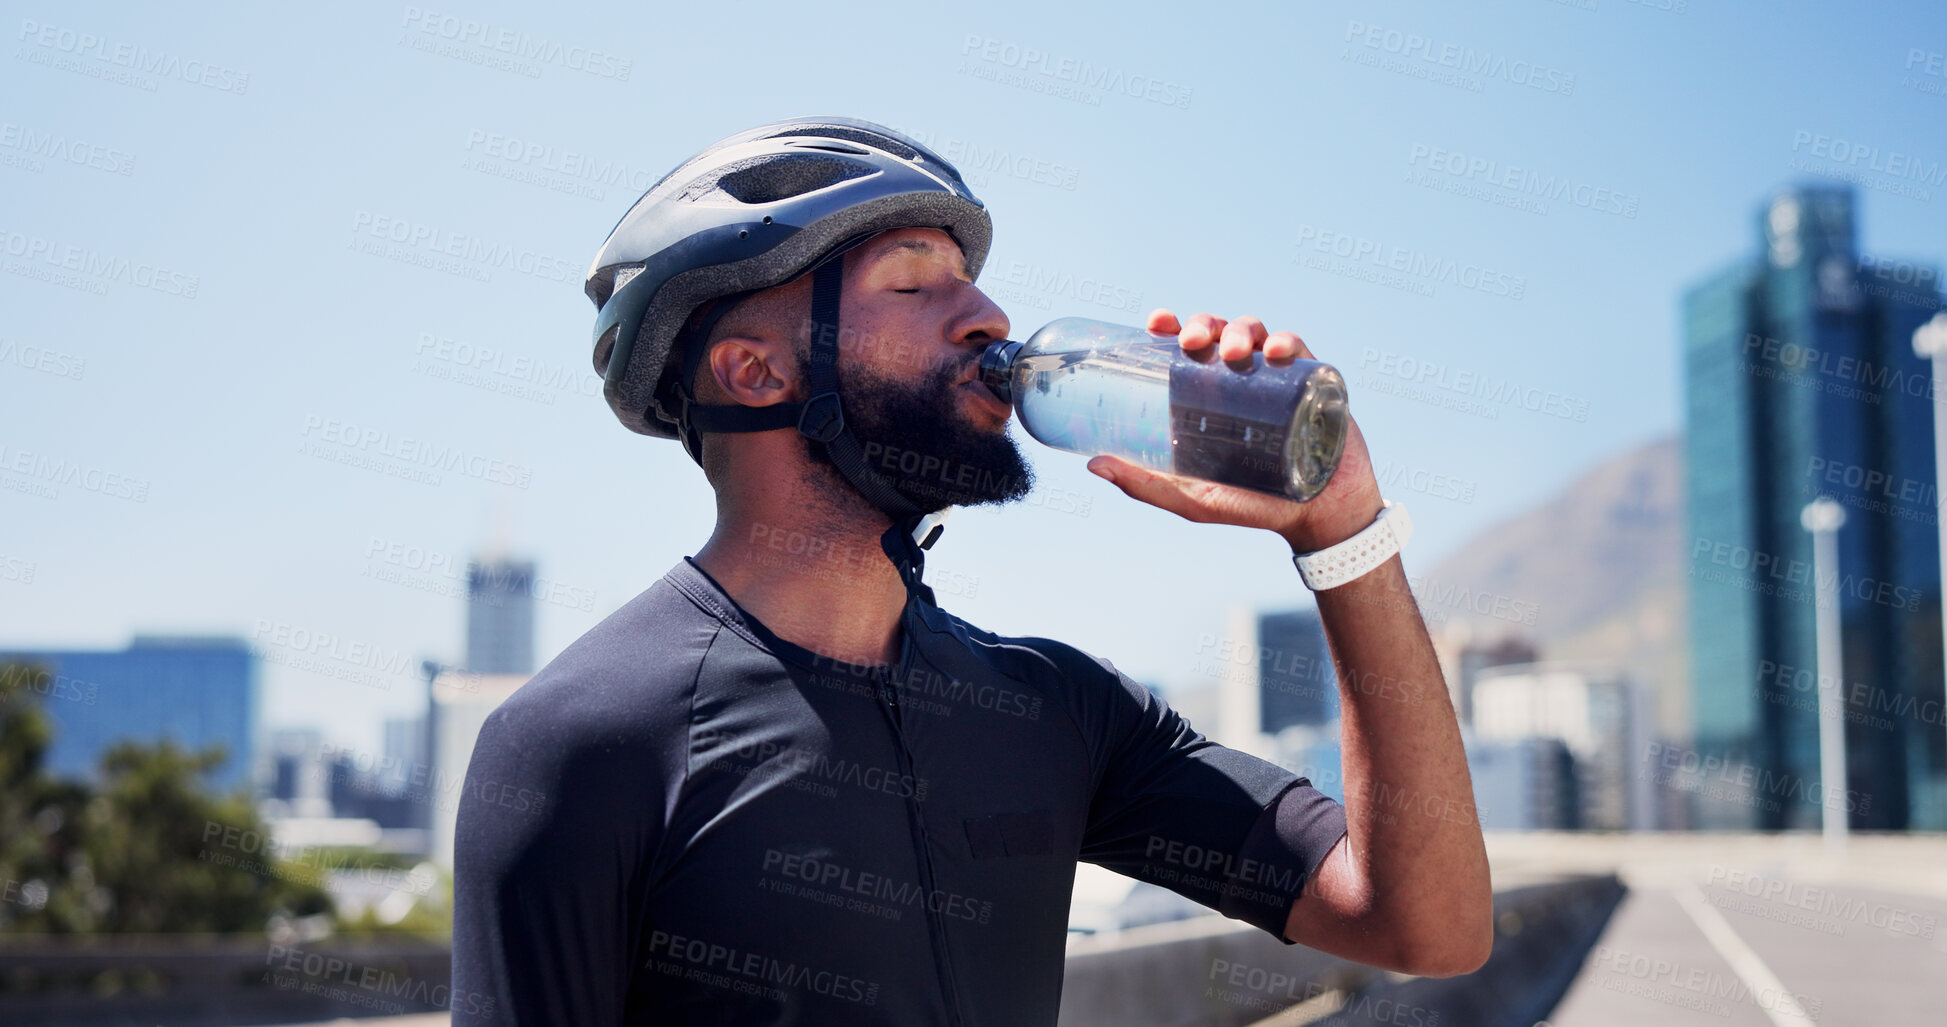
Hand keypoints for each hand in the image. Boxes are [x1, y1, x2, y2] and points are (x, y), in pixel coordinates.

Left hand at [1085, 309, 1383, 552]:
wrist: (1319, 515)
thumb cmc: (1253, 506)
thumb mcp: (1194, 499)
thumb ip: (1147, 485)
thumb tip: (1093, 463)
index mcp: (1208, 396)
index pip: (1185, 349)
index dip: (1170, 326)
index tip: (1156, 322)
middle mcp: (1239, 380)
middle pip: (1217, 332)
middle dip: (1204, 324)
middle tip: (1193, 342)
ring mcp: (1275, 377)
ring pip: (1254, 331)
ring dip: (1241, 329)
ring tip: (1235, 352)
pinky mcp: (1311, 380)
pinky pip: (1298, 347)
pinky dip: (1286, 340)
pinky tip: (1277, 351)